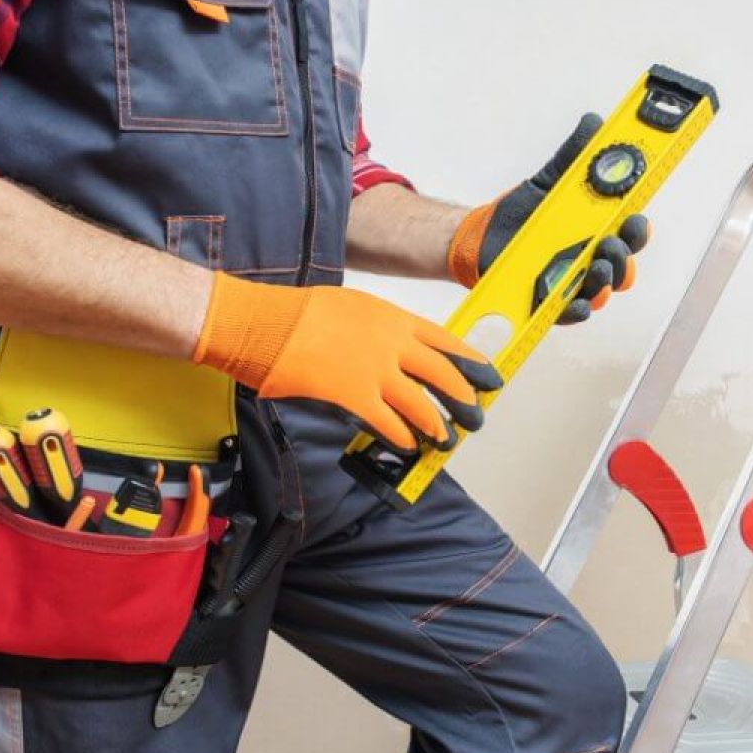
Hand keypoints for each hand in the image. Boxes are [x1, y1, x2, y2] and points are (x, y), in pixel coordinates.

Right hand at [194, 273, 502, 452]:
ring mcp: (375, 370)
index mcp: (392, 317)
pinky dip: (403, 437)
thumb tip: (396, 350)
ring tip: (446, 439)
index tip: (488, 375)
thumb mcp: (351, 307)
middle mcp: (391, 342)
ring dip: (437, 426)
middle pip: (443, 374)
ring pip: (421, 404)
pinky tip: (409, 445)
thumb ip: (379, 328)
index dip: (471, 362)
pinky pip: (390, 422)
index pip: (446, 341)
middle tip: (475, 414)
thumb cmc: (298, 313)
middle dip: (464, 399)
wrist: (264, 323)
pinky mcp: (353, 396)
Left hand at [446, 114, 650, 323]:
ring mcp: (573, 281)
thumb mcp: (550, 181)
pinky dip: (580, 308)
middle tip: (611, 243)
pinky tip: (581, 302)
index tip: (636, 219)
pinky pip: (572, 310)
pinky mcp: (551, 301)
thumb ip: (573, 155)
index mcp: (598, 228)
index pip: (629, 232)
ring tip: (597, 265)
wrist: (482, 237)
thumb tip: (594, 122)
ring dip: (606, 278)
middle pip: (622, 262)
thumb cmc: (523, 212)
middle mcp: (590, 257)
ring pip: (602, 287)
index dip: (638, 229)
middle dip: (623, 254)